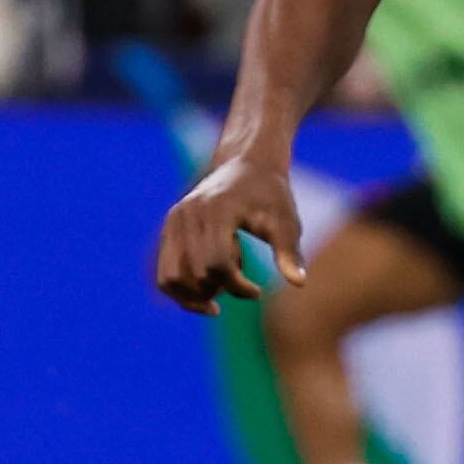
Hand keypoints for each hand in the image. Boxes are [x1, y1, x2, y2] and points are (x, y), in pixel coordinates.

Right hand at [155, 153, 304, 310]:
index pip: (217, 264)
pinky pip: (164, 272)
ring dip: (196, 296)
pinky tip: (211, 289)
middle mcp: (187, 216)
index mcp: (216, 212)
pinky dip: (182, 290)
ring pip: (169, 279)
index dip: (237, 287)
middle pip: (193, 275)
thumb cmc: (271, 196)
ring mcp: (172, 223)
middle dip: (220, 290)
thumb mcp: (286, 222)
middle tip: (243, 283)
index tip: (258, 291)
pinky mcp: (168, 230)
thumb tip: (299, 284)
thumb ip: (289, 252)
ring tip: (224, 289)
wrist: (246, 166)